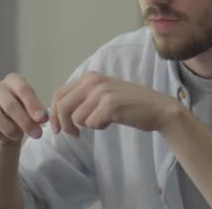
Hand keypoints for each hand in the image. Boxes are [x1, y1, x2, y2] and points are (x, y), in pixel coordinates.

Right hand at [0, 73, 47, 144]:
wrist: (9, 128)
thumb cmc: (25, 114)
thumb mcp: (34, 112)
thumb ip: (38, 113)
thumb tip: (41, 118)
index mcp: (14, 80)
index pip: (23, 89)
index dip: (33, 105)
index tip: (42, 120)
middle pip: (9, 104)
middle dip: (25, 122)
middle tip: (37, 134)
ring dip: (11, 129)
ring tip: (19, 136)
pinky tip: (5, 137)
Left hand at [49, 71, 180, 136]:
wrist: (156, 108)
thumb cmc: (128, 104)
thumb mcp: (102, 93)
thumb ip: (82, 97)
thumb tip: (57, 112)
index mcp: (89, 77)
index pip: (58, 94)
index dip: (54, 114)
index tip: (57, 128)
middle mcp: (93, 81)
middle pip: (62, 106)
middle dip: (63, 125)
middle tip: (73, 135)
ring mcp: (101, 92)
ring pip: (76, 118)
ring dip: (87, 125)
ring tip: (103, 120)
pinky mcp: (109, 105)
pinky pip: (90, 124)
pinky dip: (99, 127)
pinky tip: (111, 121)